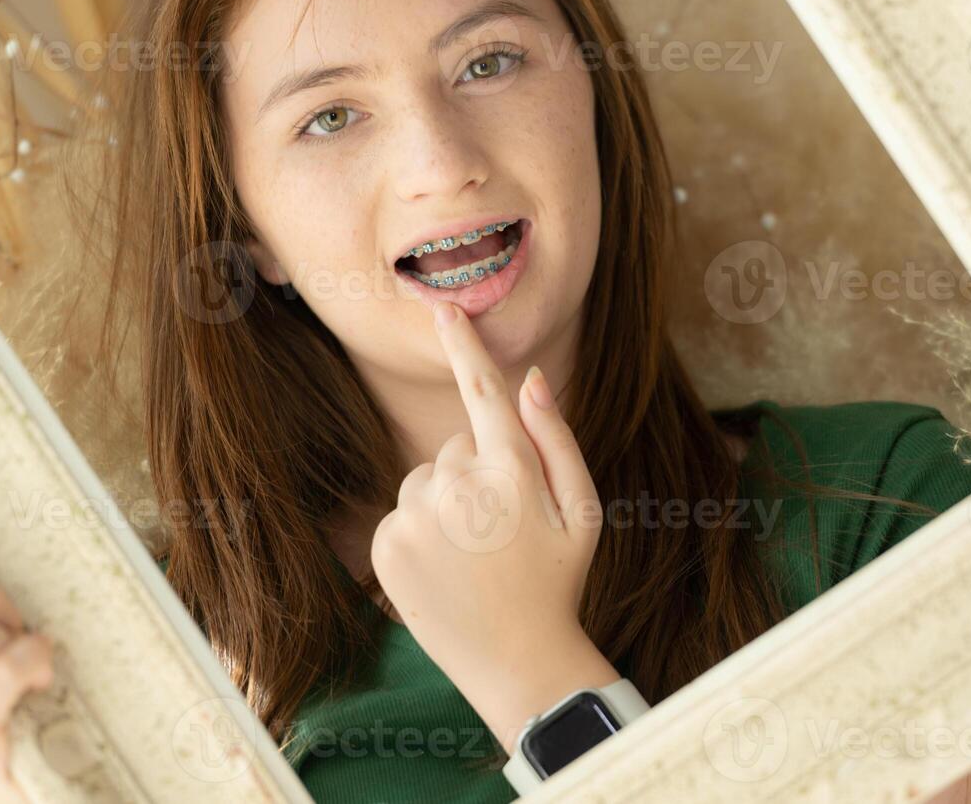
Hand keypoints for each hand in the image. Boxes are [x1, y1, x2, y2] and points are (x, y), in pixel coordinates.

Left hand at [370, 300, 618, 749]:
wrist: (516, 662)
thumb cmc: (558, 581)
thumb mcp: (583, 511)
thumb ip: (556, 439)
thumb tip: (531, 378)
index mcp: (512, 473)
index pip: (483, 393)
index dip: (464, 345)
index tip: (443, 308)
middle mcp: (459, 487)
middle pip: (458, 446)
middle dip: (478, 471)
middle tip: (504, 528)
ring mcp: (416, 518)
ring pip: (427, 478)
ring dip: (447, 502)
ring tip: (475, 553)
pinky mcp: (386, 545)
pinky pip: (403, 511)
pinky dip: (421, 530)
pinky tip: (448, 567)